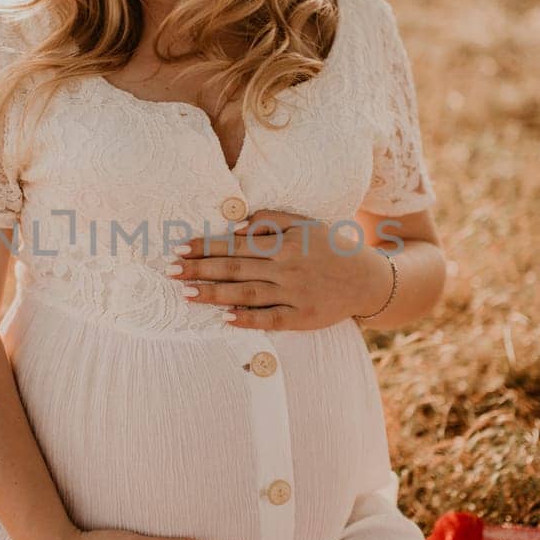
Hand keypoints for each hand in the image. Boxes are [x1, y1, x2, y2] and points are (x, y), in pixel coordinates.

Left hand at [167, 209, 394, 331]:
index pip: (236, 243)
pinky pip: (272, 319)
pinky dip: (248, 319)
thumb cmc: (331, 248)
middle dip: (200, 269)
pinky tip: (225, 319)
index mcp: (285, 243)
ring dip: (215, 294)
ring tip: (186, 294)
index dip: (206, 246)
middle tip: (170, 271)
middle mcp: (287, 267)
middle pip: (235, 268)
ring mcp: (295, 293)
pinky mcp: (304, 317)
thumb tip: (236, 224)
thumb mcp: (306, 224)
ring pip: (247, 294)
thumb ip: (271, 220)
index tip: (180, 248)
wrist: (369, 279)